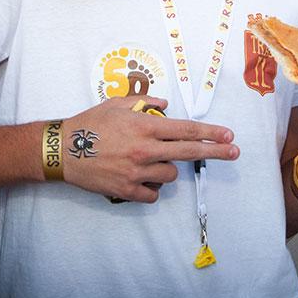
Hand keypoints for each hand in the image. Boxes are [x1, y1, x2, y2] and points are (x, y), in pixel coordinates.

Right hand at [61, 97, 238, 202]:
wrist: (62, 150)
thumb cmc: (89, 123)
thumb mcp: (116, 104)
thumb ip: (144, 103)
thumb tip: (165, 105)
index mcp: (144, 126)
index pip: (185, 130)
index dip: (210, 132)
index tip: (228, 134)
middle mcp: (144, 149)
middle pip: (189, 152)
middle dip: (216, 151)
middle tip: (234, 151)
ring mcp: (136, 172)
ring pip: (170, 175)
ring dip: (167, 169)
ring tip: (148, 161)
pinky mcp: (126, 190)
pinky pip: (152, 194)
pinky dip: (151, 188)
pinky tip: (141, 179)